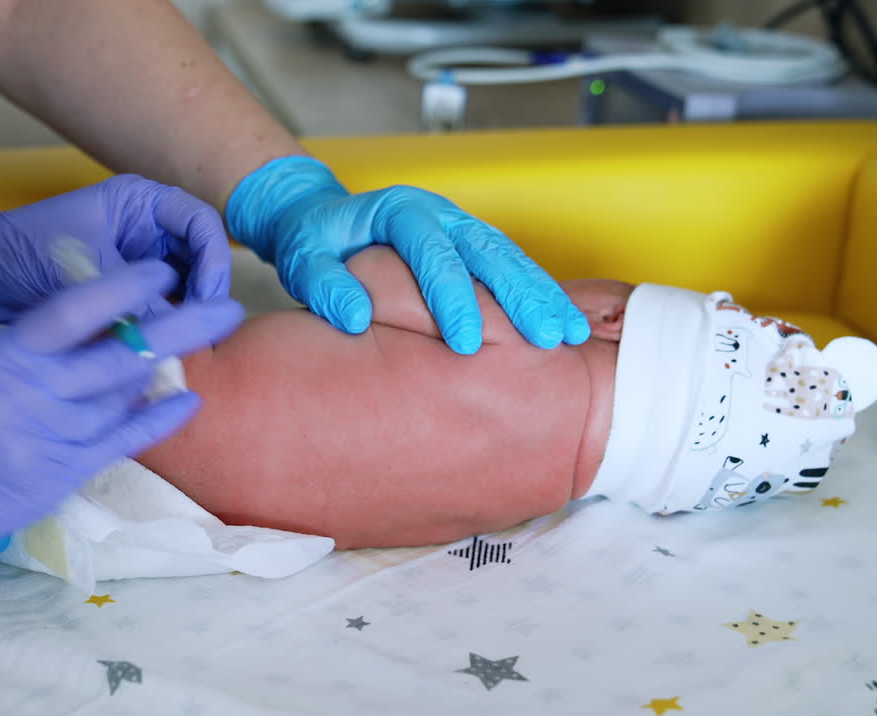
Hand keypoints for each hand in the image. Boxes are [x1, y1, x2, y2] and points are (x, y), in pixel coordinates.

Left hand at [0, 175, 231, 323]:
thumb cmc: (21, 254)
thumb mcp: (84, 274)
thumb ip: (132, 301)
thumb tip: (174, 337)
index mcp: (138, 201)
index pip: (201, 223)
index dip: (215, 260)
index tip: (207, 297)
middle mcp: (145, 227)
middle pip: (201, 256)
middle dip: (206, 291)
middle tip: (203, 329)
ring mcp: (137, 259)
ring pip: (185, 286)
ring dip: (187, 313)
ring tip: (185, 343)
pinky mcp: (126, 292)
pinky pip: (160, 308)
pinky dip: (165, 327)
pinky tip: (163, 349)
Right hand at [0, 262, 243, 611]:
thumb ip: (34, 350)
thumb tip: (101, 329)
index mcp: (4, 354)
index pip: (74, 308)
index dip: (125, 285)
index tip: (166, 269)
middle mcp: (30, 392)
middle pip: (120, 352)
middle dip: (181, 325)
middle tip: (228, 307)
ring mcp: (46, 437)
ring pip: (124, 395)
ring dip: (165, 369)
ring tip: (204, 343)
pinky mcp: (57, 475)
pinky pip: (120, 441)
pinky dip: (157, 418)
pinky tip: (187, 400)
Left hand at [226, 156, 589, 353]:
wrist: (324, 224)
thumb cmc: (315, 245)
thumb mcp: (305, 261)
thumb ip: (326, 285)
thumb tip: (356, 317)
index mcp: (400, 211)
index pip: (432, 253)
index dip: (452, 298)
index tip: (465, 343)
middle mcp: (440, 214)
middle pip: (488, 250)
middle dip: (520, 296)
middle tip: (545, 339)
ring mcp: (461, 228)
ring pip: (510, 258)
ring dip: (542, 295)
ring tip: (571, 334)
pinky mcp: (473, 248)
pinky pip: (512, 268)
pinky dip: (538, 294)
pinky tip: (562, 325)